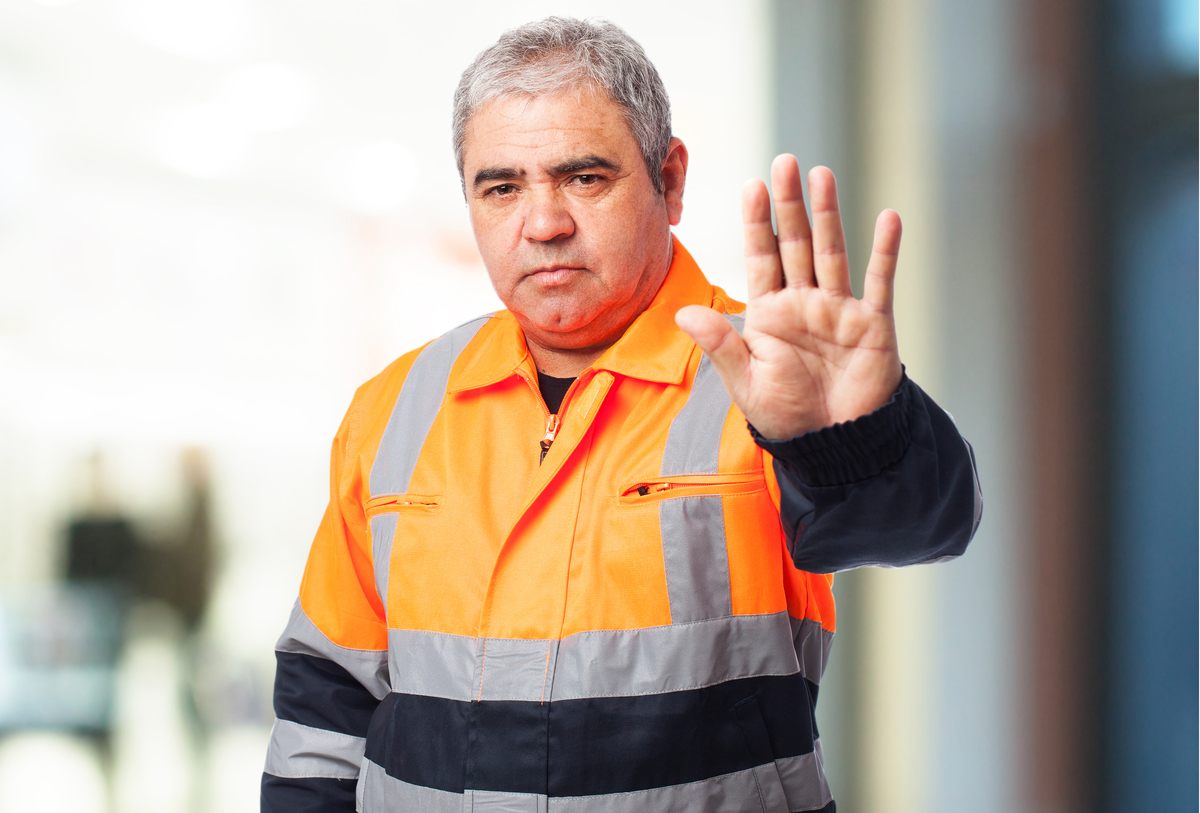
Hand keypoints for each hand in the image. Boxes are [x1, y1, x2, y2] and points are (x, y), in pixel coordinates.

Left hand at [675, 156, 902, 439]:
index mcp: (769, 312)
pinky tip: (888, 218)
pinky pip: (880, 282)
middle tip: (784, 162)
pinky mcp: (872, 324)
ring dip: (828, 214)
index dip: (756, 222)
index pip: (761, 257)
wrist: (834, 446)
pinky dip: (885, 252)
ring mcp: (839, 309)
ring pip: (832, 252)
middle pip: (795, 243)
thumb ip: (720, 345)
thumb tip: (684, 313)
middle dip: (789, 204)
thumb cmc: (787, 415)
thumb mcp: (746, 381)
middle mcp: (803, 302)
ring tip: (821, 175)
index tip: (751, 186)